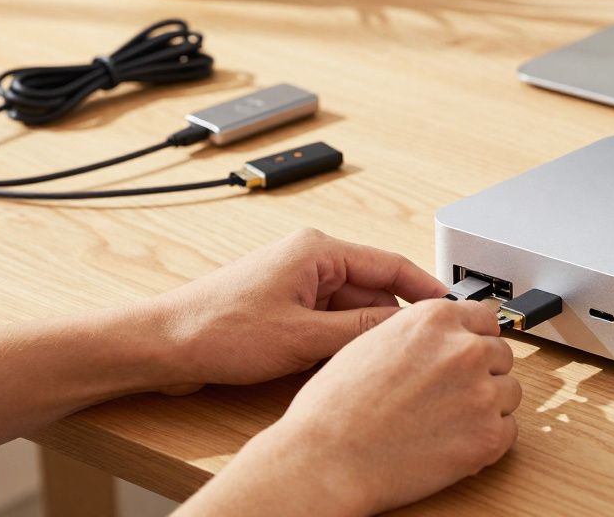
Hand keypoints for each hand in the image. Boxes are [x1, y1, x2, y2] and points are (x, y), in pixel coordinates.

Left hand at [148, 228, 446, 393]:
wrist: (163, 346)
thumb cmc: (217, 331)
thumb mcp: (302, 336)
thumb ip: (359, 329)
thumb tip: (405, 326)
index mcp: (317, 250)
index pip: (390, 263)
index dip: (425, 288)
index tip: (450, 308)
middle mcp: (309, 258)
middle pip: (373, 289)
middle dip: (391, 320)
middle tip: (416, 349)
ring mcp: (296, 282)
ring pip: (351, 307)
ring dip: (361, 334)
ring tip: (375, 362)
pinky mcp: (285, 304)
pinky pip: (329, 318)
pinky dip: (339, 339)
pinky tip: (343, 363)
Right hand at [178, 298, 520, 515]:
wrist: (326, 459)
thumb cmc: (335, 407)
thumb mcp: (373, 340)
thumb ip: (418, 333)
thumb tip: (443, 336)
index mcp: (436, 319)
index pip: (486, 318)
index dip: (475, 339)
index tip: (469, 353)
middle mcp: (464, 349)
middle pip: (501, 354)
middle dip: (482, 373)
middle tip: (452, 395)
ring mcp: (481, 392)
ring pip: (509, 391)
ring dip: (488, 405)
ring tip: (449, 421)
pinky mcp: (488, 436)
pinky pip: (509, 430)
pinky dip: (489, 438)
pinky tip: (455, 442)